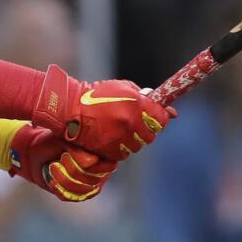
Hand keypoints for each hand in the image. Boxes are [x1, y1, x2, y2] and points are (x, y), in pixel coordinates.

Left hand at [8, 125, 115, 201]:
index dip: (89, 164)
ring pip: (81, 190)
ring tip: (53, 167)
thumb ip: (78, 150)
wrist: (35, 152)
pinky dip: (58, 188)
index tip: (67, 154)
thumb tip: (91, 162)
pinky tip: (52, 179)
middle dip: (72, 170)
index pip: (107, 166)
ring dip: (63, 179)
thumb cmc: (52, 142)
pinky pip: (70, 197)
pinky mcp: (77, 194)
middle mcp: (100, 170)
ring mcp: (89, 184)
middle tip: (60, 158)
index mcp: (101, 153)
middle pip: (93, 179)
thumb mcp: (63, 140)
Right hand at [31, 68, 175, 160]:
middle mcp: (129, 123)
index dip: (161, 117)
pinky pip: (124, 153)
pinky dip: (122, 147)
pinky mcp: (110, 150)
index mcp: (135, 104)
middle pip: (151, 134)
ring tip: (121, 128)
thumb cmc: (98, 95)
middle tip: (135, 121)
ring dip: (134, 138)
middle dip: (147, 128)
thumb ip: (145, 97)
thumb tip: (170, 110)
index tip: (157, 115)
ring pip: (138, 145)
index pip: (161, 118)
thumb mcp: (123, 88)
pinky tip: (114, 137)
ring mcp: (120, 138)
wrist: (71, 109)